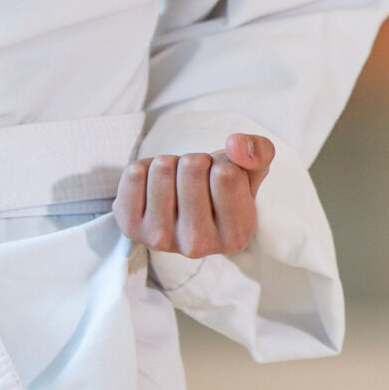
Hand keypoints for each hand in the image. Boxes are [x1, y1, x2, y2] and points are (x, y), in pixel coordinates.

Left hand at [112, 134, 271, 258]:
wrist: (180, 209)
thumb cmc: (220, 188)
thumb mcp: (250, 170)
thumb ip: (257, 152)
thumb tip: (235, 143)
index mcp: (237, 235)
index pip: (226, 173)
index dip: (222, 163)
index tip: (219, 180)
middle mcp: (198, 246)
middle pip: (192, 167)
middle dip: (196, 161)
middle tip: (196, 180)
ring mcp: (161, 240)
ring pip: (163, 168)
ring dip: (171, 163)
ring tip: (176, 183)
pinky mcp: (131, 228)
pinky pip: (134, 174)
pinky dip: (145, 167)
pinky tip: (153, 187)